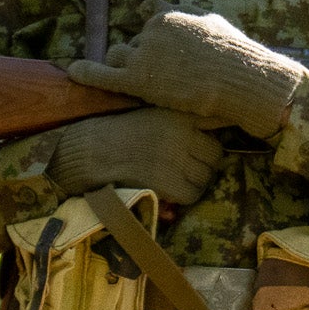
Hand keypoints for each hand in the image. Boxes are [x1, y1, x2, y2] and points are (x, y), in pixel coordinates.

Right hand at [46, 107, 225, 206]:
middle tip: (191, 168)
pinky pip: (191, 194)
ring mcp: (175, 158)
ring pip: (206, 177)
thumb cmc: (120, 132)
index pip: (217, 123)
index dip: (210, 138)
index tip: (203, 146)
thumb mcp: (152, 113)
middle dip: (206, 164)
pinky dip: (184, 196)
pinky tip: (172, 192)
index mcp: (178, 113)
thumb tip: (217, 122)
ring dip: (196, 182)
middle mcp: (180, 133)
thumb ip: (180, 118)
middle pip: (216, 155)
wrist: (91, 151)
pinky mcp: (167, 181)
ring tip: (181, 180)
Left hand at [66, 8, 303, 139]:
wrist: (241, 77)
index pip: (148, 13)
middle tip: (168, 76)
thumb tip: (171, 12)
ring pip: (120, 57)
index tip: (156, 41)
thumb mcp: (213, 21)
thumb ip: (188, 14)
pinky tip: (73, 71)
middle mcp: (151, 29)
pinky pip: (105, 75)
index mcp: (169, 13)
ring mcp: (144, 53)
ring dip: (127, 67)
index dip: (151, 30)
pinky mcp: (139, 79)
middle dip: (142, 54)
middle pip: (134, 41)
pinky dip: (87, 73)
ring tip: (151, 83)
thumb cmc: (234, 54)